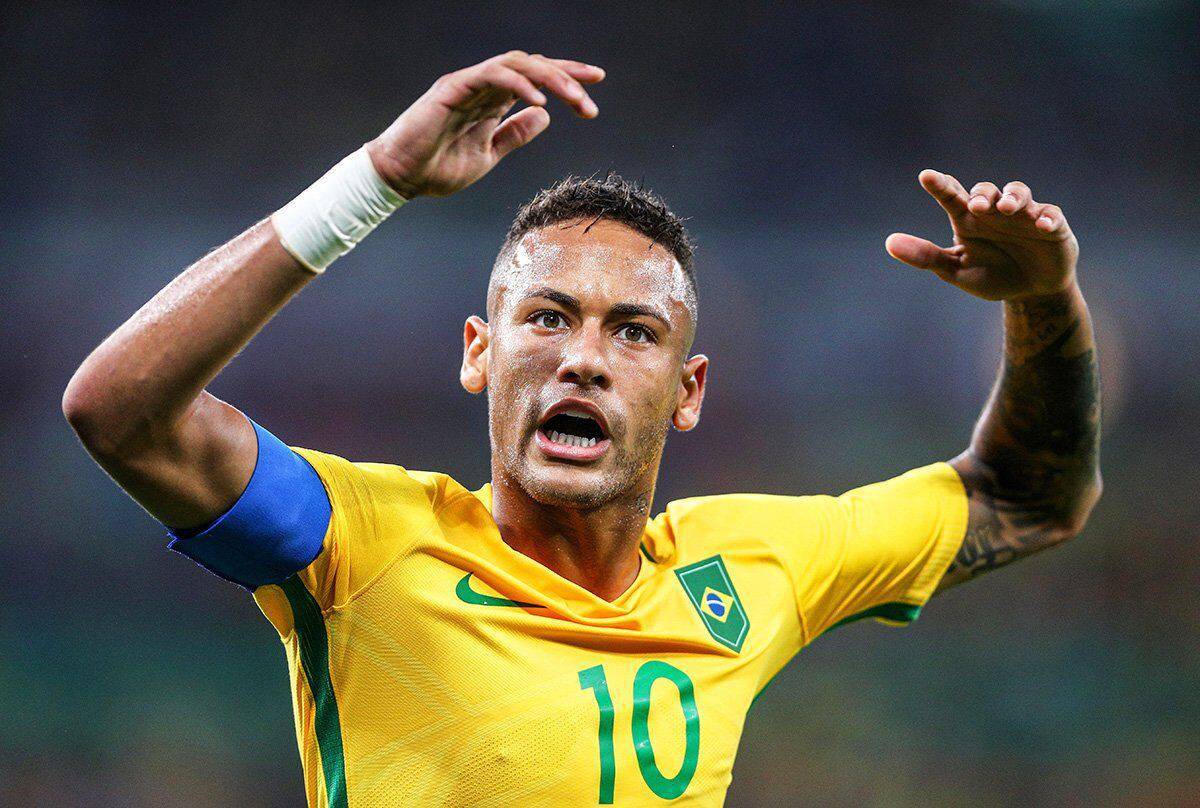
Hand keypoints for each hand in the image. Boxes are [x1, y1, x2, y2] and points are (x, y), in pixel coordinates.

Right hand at [364, 51, 603, 198]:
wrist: (401, 178)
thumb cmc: (437, 167)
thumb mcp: (488, 155)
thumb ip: (514, 135)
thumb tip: (545, 119)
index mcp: (493, 100)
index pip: (537, 79)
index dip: (567, 78)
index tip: (596, 85)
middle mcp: (484, 86)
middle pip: (534, 65)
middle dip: (567, 76)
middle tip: (592, 97)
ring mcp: (469, 83)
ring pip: (518, 64)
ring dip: (550, 79)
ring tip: (574, 98)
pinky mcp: (453, 87)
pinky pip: (492, 76)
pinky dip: (519, 85)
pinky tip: (540, 103)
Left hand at [885, 170, 1078, 300]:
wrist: (1030, 292)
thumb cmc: (991, 275)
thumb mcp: (955, 270)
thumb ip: (925, 256)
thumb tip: (889, 242)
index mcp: (969, 220)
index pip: (952, 196)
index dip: (940, 185)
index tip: (926, 176)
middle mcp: (995, 212)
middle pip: (986, 191)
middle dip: (982, 194)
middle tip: (976, 205)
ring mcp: (1024, 215)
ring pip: (1018, 193)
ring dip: (1013, 197)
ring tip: (1007, 208)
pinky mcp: (1052, 225)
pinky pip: (1050, 214)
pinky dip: (1046, 217)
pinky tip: (1041, 225)